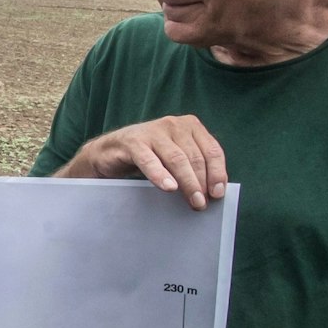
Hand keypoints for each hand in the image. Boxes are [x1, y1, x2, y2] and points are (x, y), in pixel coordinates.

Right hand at [62, 115, 226, 209]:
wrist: (109, 151)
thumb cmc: (149, 156)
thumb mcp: (175, 157)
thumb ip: (194, 166)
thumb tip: (213, 191)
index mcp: (190, 125)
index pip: (212, 150)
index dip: (217, 173)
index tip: (218, 194)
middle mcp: (173, 124)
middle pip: (195, 157)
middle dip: (201, 183)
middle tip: (202, 203)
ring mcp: (153, 131)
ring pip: (177, 159)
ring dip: (187, 183)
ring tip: (192, 201)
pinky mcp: (133, 141)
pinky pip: (149, 160)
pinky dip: (160, 175)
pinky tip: (169, 188)